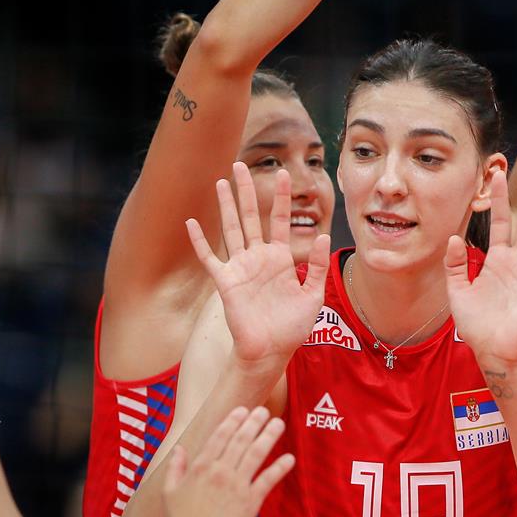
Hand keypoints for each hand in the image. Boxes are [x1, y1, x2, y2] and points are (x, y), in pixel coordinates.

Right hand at [163, 406, 294, 516]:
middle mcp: (220, 471)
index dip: (233, 420)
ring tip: (278, 423)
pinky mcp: (250, 502)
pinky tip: (289, 457)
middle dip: (254, 422)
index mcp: (200, 467)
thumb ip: (176, 467)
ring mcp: (236, 486)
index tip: (244, 410)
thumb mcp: (169, 492)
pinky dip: (280, 467)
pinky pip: (268, 480)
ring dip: (269, 436)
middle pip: (241, 440)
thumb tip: (179, 448)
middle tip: (265, 411)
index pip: (220, 436)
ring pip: (256, 453)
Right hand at [186, 163, 329, 373]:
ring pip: (231, 229)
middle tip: (240, 165)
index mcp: (282, 258)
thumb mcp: (314, 294)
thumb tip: (325, 236)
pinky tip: (192, 223)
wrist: (271, 351)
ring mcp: (241, 267)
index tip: (283, 173)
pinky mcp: (226, 282)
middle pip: (252, 217)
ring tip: (220, 182)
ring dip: (226, 206)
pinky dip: (200, 241)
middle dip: (247, 191)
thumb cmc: (293, 326)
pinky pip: (210, 258)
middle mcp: (259, 258)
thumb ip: (317, 266)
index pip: (281, 220)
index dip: (281, 197)